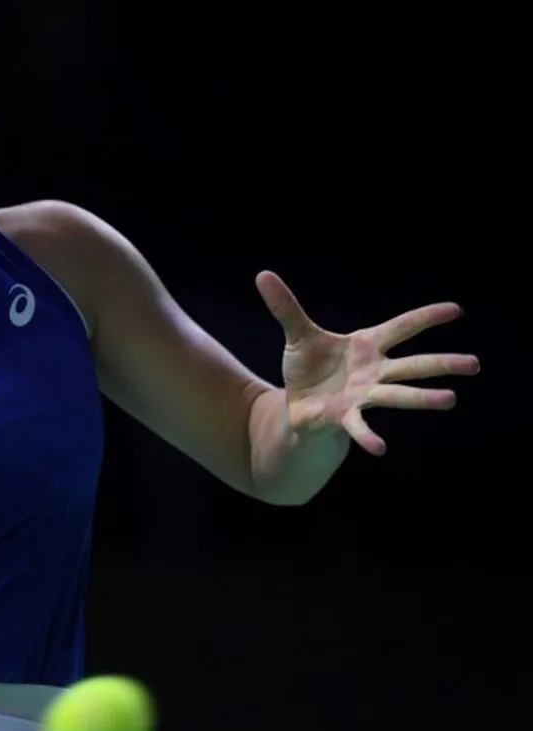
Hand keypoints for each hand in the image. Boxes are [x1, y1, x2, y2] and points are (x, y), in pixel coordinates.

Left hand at [255, 271, 479, 455]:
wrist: (298, 404)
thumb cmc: (310, 367)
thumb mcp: (297, 335)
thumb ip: (285, 307)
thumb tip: (263, 275)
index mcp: (367, 346)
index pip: (401, 328)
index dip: (426, 318)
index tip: (456, 310)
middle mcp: (374, 372)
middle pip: (412, 365)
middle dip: (442, 364)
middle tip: (474, 364)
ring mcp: (364, 396)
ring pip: (398, 396)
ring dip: (422, 398)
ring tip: (450, 400)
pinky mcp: (345, 417)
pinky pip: (360, 427)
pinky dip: (368, 436)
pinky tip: (380, 448)